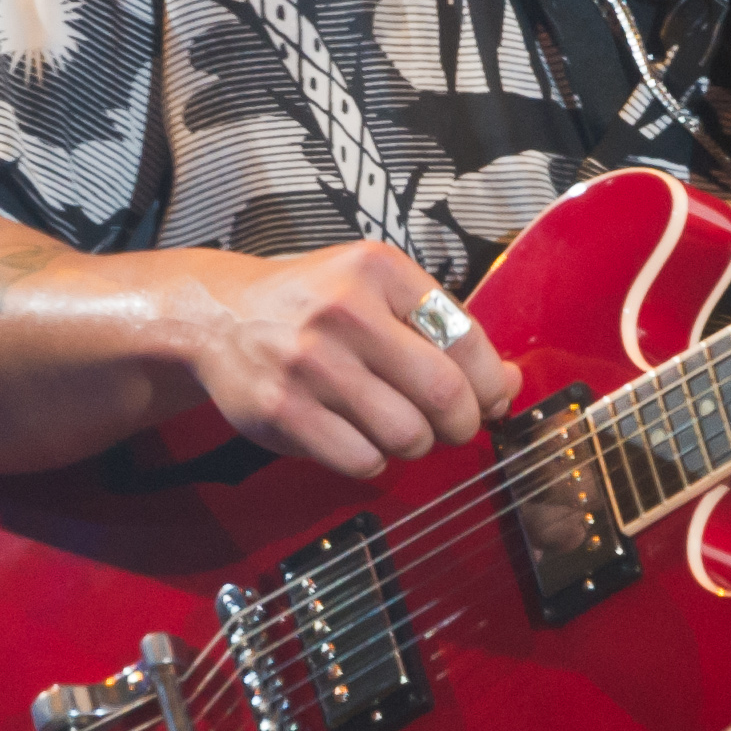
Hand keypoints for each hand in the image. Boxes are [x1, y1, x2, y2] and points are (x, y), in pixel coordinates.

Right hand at [180, 240, 516, 479]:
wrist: (220, 317)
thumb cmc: (312, 304)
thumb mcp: (374, 287)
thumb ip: (441, 327)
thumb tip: (510, 382)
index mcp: (377, 270)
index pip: (465, 339)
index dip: (491, 382)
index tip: (491, 397)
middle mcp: (344, 311)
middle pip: (443, 394)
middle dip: (462, 423)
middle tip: (453, 425)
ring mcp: (310, 363)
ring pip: (406, 434)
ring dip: (415, 443)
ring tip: (397, 426)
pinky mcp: (282, 410)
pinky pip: (362, 459)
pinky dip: (373, 459)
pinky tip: (358, 436)